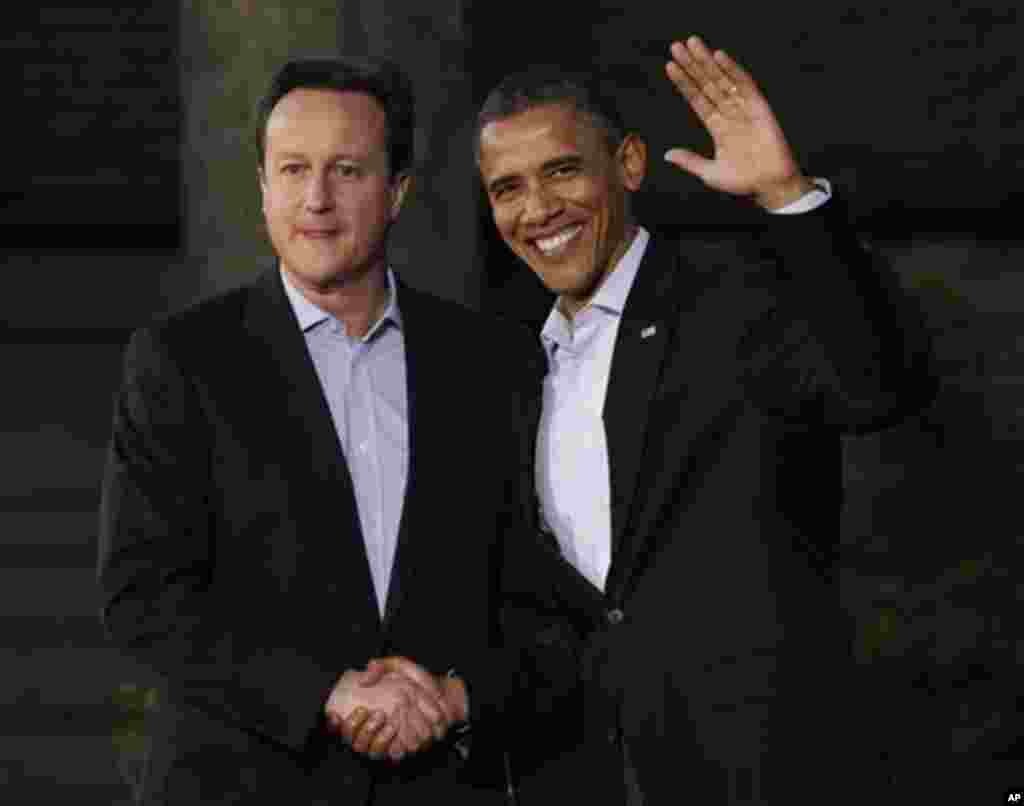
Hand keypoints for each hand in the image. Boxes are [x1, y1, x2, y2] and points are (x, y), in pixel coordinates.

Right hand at [324, 666, 447, 760]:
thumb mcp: (398, 667)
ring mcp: (386, 742)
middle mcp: (372, 730)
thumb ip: (380, 667)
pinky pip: (391, 755)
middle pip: (353, 740)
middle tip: (366, 712)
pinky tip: (395, 732)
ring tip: (386, 721)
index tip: (335, 713)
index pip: (340, 724)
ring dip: (375, 738)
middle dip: (355, 728)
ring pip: (370, 750)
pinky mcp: (401, 749)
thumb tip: (363, 678)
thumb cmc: (416, 682)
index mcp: (365, 713)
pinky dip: (392, 746)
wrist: (441, 697)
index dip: (333, 722)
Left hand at [663, 35, 814, 209]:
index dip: (684, 83)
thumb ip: (690, 161)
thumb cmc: (743, 181)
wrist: (770, 185)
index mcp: (717, 127)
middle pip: (707, 84)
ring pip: (722, 80)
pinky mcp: (760, 107)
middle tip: (677, 46)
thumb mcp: (710, 173)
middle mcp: (729, 114)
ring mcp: (743, 109)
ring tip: (692, 44)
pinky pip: (745, 85)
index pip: (697, 99)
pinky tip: (719, 56)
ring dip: (707, 62)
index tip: (669, 66)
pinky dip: (732, 70)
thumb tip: (666, 154)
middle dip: (692, 65)